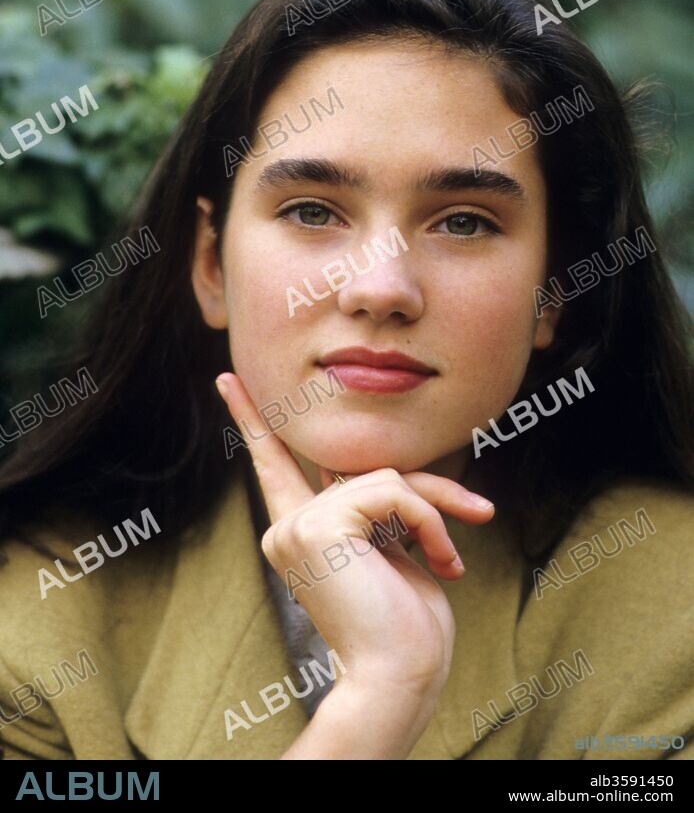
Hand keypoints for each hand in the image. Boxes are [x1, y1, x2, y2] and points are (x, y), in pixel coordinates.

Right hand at [215, 369, 494, 757]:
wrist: (399, 674)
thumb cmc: (404, 626)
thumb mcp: (393, 548)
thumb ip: (377, 504)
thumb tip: (391, 474)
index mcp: (299, 532)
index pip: (274, 464)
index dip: (252, 418)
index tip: (226, 377)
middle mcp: (288, 526)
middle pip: (362, 469)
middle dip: (426, 493)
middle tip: (479, 512)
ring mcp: (297, 526)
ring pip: (384, 477)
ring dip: (434, 513)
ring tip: (450, 561)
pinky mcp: (318, 526)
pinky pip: (391, 493)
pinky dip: (430, 522)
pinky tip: (442, 561)